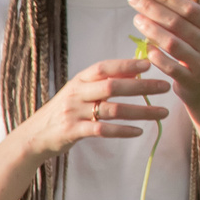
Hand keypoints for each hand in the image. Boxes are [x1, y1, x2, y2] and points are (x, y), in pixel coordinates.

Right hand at [23, 58, 170, 158]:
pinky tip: (139, 131)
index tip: (149, 64)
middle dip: (142, 87)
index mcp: (79, 81)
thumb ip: (103, 82)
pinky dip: (123, 130)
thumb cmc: (63, 112)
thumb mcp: (79, 93)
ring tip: (162, 113)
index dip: (126, 65)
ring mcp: (74, 113)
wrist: (34, 136)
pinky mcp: (73, 131)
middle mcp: (76, 94)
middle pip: (112, 87)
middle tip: (165, 87)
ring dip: (140, 111)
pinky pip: (102, 130)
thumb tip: (135, 72)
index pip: (104, 68)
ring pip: (112, 110)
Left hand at [130, 0, 199, 111]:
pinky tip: (145, 48)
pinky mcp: (192, 81)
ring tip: (136, 20)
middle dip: (154, 9)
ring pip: (172, 43)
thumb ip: (189, 21)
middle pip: (179, 23)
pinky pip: (169, 66)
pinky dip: (155, 56)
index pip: (191, 10)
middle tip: (134, 0)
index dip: (168, 0)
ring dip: (151, 30)